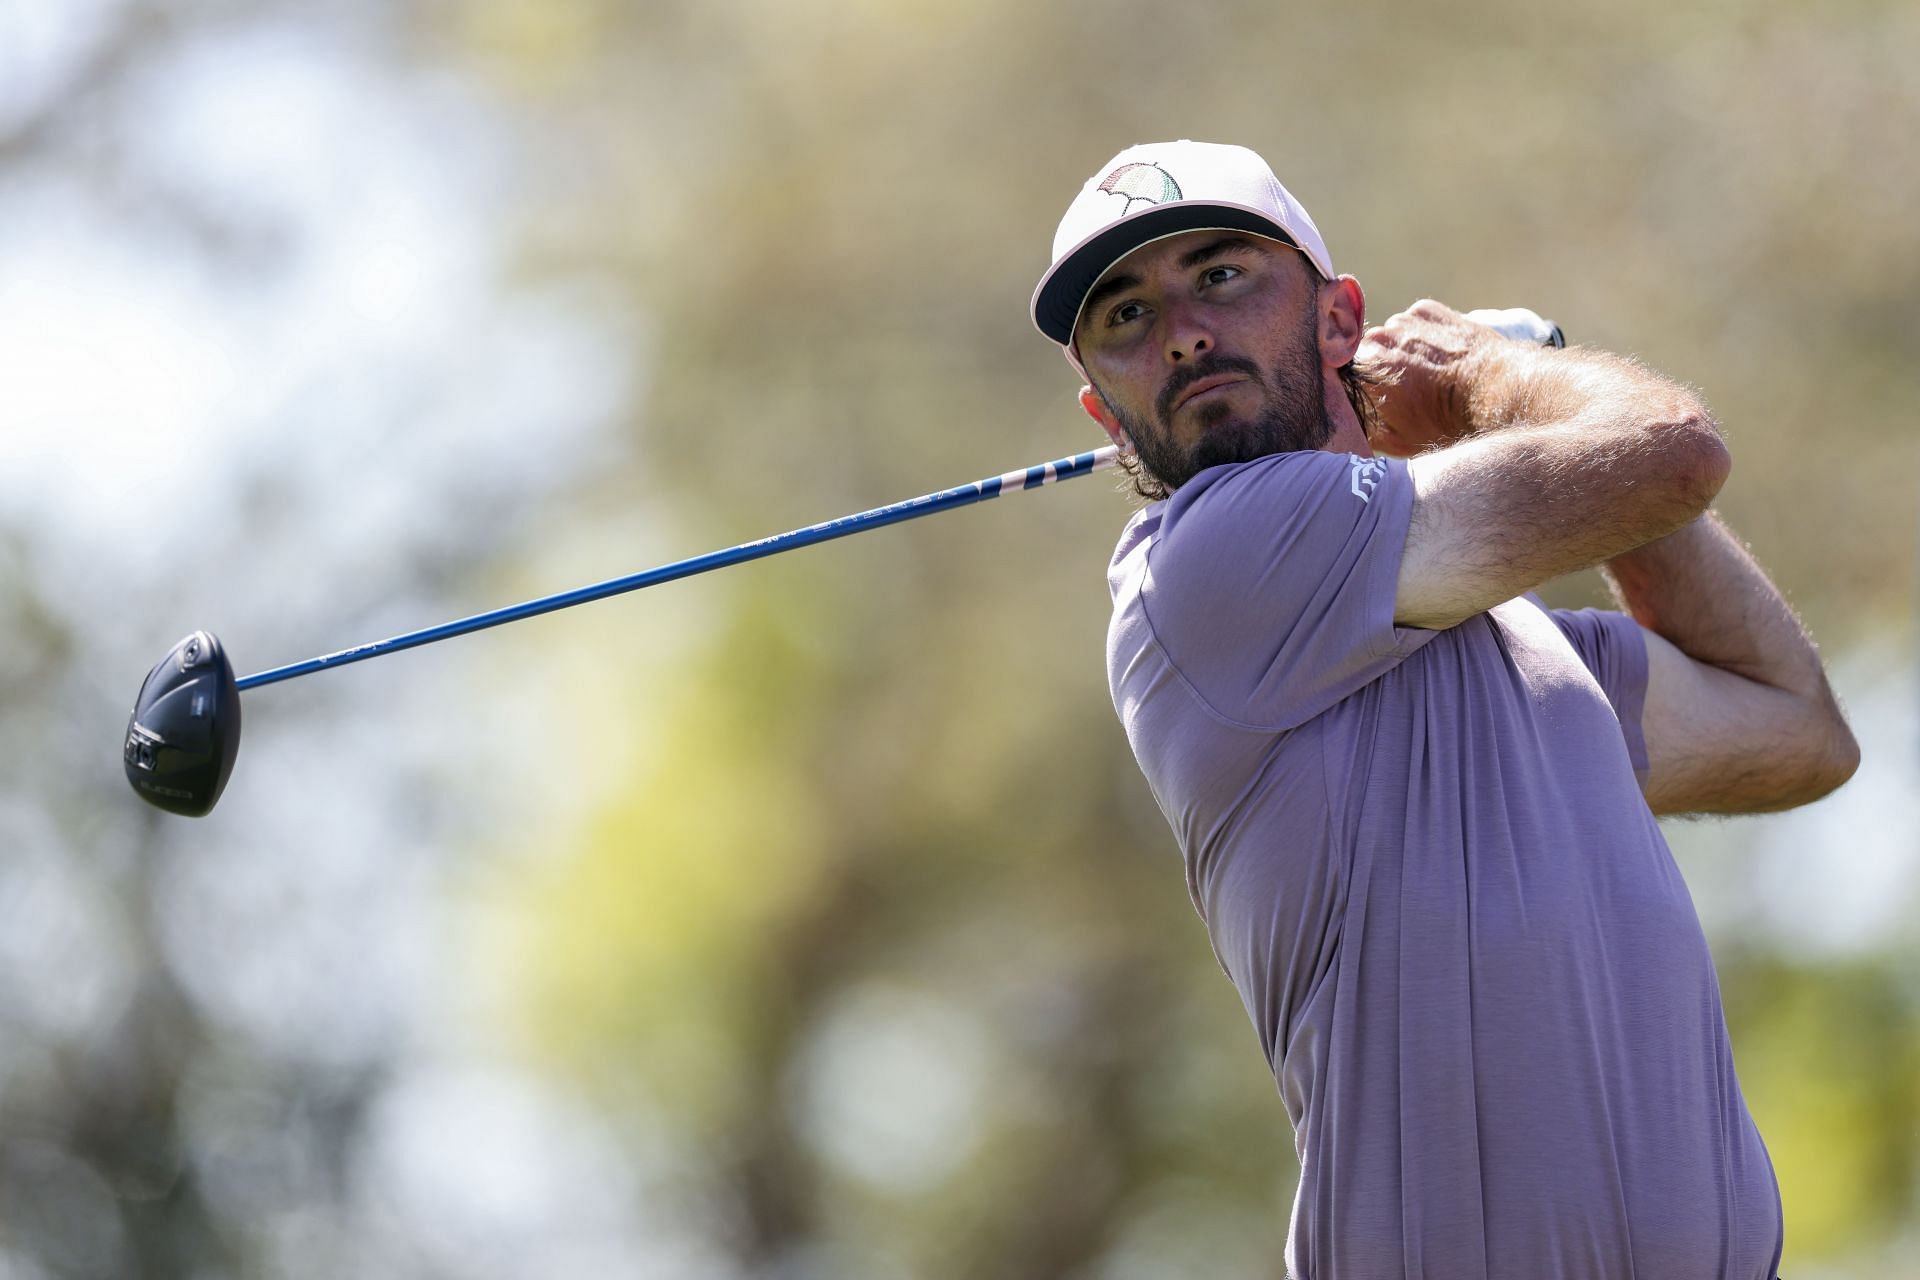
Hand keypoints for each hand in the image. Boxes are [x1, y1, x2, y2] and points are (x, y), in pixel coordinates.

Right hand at [1356, 300, 1509, 456]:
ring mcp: (1402, 321)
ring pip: (1389, 335)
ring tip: (1426, 372)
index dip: (1351, 387)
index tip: (1367, 399)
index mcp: (1362, 373)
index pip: (1338, 375)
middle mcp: (1375, 340)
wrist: (1494, 391)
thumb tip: (1343, 420)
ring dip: (1400, 349)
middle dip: (1376, 368)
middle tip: (1401, 389)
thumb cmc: (1445, 423)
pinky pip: (1413, 321)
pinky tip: (1440, 355)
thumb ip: (1359, 428)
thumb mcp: (1395, 442)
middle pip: (1363, 353)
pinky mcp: (1426, 309)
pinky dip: (1422, 334)